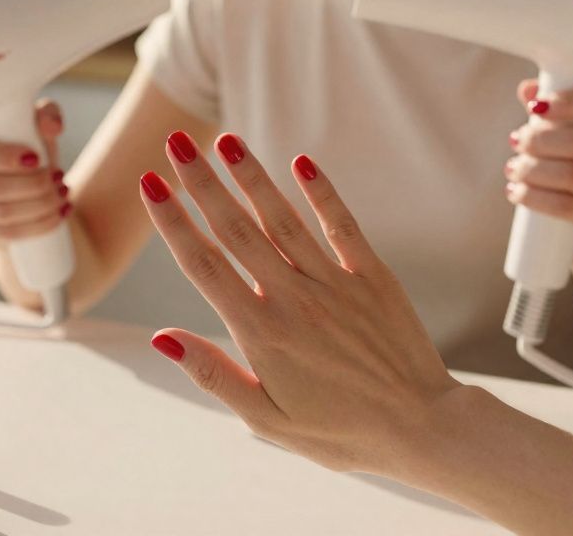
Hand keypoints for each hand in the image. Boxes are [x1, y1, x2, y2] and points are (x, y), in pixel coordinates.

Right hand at [0, 100, 69, 251]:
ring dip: (39, 208)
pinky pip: (3, 235)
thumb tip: (52, 126)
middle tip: (60, 180)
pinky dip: (35, 227)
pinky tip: (56, 217)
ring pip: (0, 214)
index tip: (36, 159)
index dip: (5, 158)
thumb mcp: (36, 126)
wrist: (24, 184)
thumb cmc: (26, 146)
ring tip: (63, 197)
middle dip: (33, 186)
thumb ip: (46, 116)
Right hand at [139, 131, 461, 478]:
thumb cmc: (341, 433)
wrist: (422, 430)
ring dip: (252, 177)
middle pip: (237, 230)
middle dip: (202, 183)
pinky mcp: (372, 277)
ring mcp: (335, 284)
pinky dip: (321, 193)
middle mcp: (293, 299)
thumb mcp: (266, 420)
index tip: (150, 184)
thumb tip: (161, 337)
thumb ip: (213, 374)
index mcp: (261, 333)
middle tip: (177, 140)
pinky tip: (301, 162)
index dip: (173, 223)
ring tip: (225, 140)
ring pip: (284, 219)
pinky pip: (342, 226)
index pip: (205, 266)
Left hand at [507, 82, 572, 260]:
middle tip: (516, 141)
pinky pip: (569, 207)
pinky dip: (536, 198)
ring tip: (513, 169)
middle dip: (542, 140)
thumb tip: (529, 88)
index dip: (571, 101)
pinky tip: (517, 193)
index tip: (535, 107)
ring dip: (532, 170)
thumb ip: (557, 111)